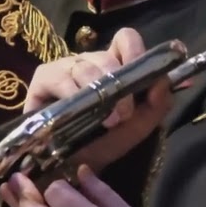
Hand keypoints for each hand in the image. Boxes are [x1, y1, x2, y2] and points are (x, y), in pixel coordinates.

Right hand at [25, 28, 171, 171]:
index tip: (146, 73)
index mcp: (114, 65)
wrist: (74, 167)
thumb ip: (159, 103)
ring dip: (100, 93)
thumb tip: (163, 81)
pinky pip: (58, 78)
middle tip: (126, 113)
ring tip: (109, 120)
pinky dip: (72, 93)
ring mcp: (65, 68)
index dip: (136, 51)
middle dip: (120, 84)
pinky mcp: (42, 79)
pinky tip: (79, 112)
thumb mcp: (140, 126)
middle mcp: (89, 62)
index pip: (125, 39)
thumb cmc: (107, 142)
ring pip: (85, 67)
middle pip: (106, 57)